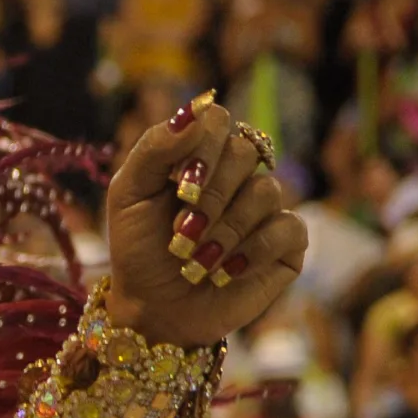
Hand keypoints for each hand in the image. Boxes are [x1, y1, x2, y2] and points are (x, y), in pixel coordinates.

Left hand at [100, 96, 306, 348]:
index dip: (202, 149)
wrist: (153, 309)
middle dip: (210, 196)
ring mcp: (266, 207)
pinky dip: (252, 251)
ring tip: (195, 261)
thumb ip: (155, 149)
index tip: (179, 186)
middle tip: (182, 232)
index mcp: (200, 155)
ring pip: (266, 191)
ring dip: (224, 231)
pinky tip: (226, 270)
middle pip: (245, 152)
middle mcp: (238, 175)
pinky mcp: (287, 243)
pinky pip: (288, 228)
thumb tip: (198, 109)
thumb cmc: (138, 250)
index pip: (217, 121)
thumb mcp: (128, 197)